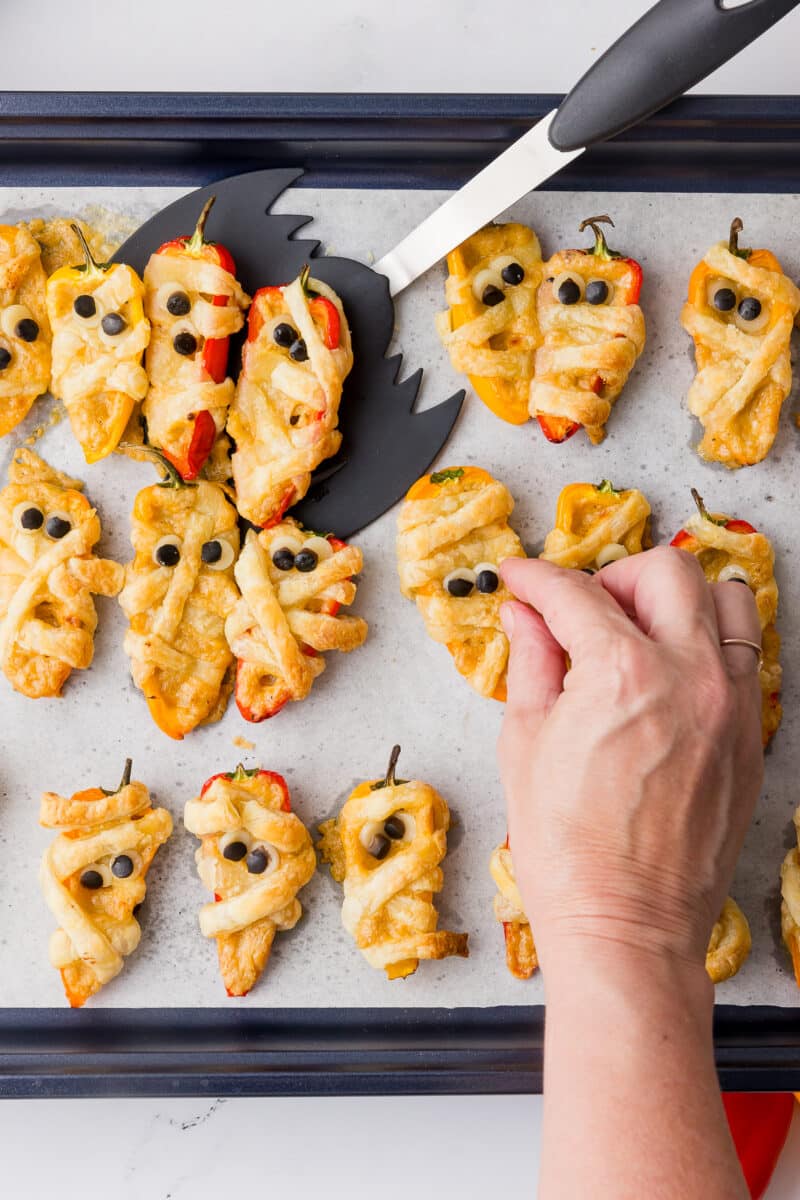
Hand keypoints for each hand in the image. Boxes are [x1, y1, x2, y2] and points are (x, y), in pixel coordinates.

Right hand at [497, 546, 762, 979]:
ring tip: (637, 632)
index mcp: (622, 672)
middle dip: (614, 575)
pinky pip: (745, 659)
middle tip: (582, 606)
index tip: (521, 578)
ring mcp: (732, 706)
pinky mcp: (751, 739)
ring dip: (676, 600)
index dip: (536, 577)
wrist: (627, 925)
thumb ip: (531, 663)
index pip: (576, 593)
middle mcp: (690, 675)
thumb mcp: (525, 743)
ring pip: (726, 600)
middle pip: (667, 571)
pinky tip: (668, 676)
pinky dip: (707, 647)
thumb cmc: (569, 850)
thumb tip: (525, 618)